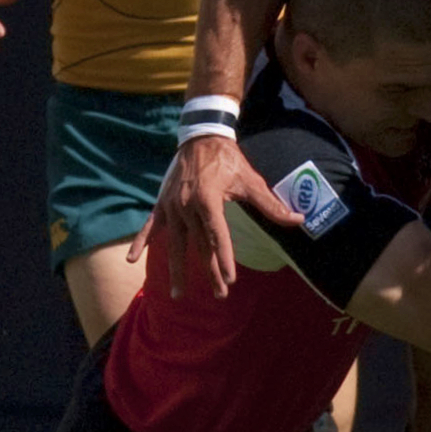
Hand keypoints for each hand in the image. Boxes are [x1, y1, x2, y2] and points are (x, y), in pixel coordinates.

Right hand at [143, 130, 285, 300]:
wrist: (201, 137)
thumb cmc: (228, 159)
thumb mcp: (251, 180)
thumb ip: (271, 205)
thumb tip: (298, 220)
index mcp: (208, 199)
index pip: (217, 236)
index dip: (224, 259)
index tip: (229, 280)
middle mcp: (186, 205)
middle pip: (198, 245)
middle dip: (209, 272)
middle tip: (220, 295)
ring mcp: (171, 206)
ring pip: (174, 243)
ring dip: (177, 269)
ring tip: (179, 294)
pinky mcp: (162, 204)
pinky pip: (150, 227)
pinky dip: (141, 242)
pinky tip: (133, 260)